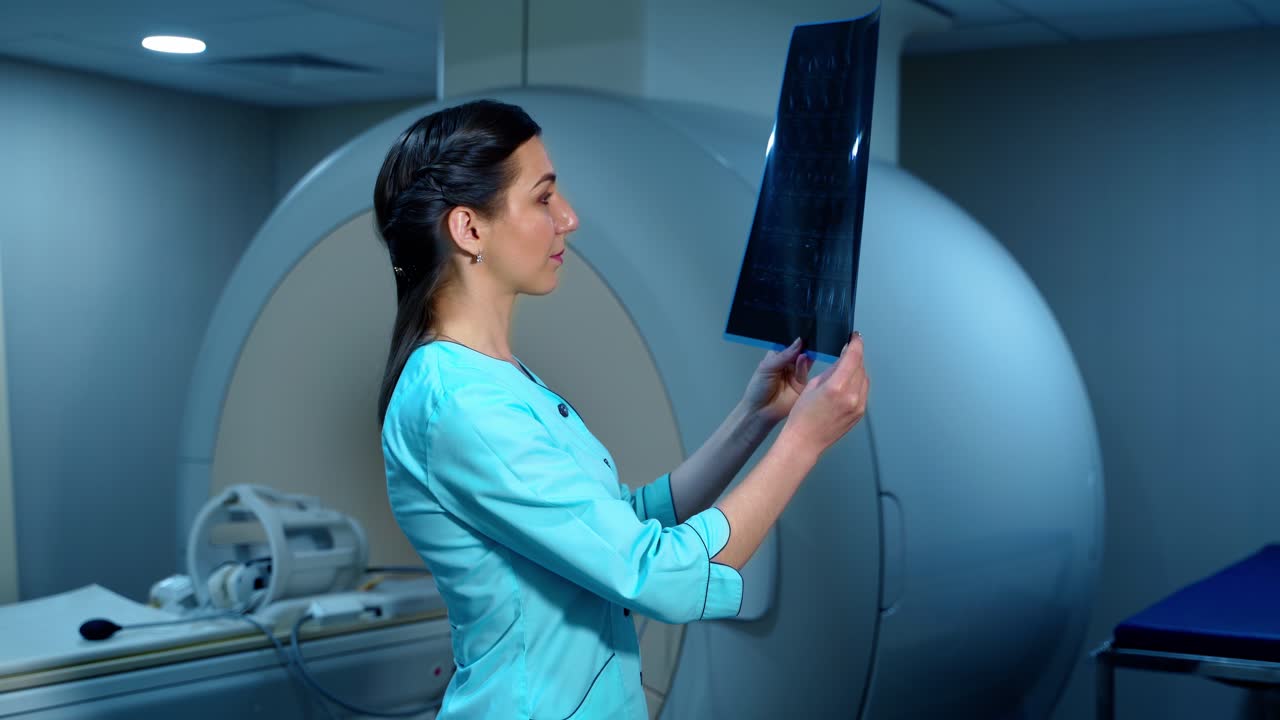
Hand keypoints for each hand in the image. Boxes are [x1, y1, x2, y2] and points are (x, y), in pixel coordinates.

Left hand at [740, 337, 812, 425]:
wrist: (760, 412)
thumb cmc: (758, 389)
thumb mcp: (767, 367)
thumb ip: (784, 355)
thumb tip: (799, 341)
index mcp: (777, 359)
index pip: (788, 347)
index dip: (794, 341)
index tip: (802, 333)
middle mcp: (788, 366)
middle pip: (798, 353)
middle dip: (803, 347)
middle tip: (807, 339)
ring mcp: (796, 375)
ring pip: (804, 361)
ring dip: (805, 355)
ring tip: (804, 350)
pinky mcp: (803, 385)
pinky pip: (806, 373)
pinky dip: (805, 365)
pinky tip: (804, 358)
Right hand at [780, 333, 868, 456]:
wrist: (805, 441)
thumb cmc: (802, 415)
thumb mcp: (812, 386)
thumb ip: (830, 372)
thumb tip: (842, 361)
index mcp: (837, 387)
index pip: (853, 358)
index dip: (856, 344)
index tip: (855, 337)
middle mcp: (851, 396)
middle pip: (860, 367)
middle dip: (854, 357)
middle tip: (846, 352)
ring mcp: (858, 406)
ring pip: (864, 378)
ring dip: (857, 370)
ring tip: (844, 370)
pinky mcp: (860, 413)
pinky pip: (863, 391)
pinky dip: (858, 383)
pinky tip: (846, 384)